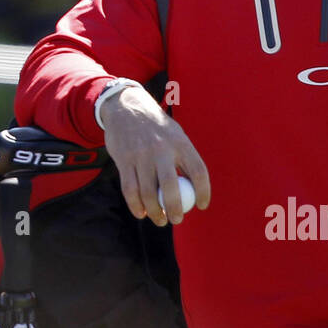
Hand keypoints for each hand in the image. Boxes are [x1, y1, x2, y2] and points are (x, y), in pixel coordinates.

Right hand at [101, 85, 209, 226]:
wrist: (125, 107)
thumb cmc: (156, 128)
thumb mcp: (175, 135)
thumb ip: (185, 159)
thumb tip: (194, 191)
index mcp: (180, 142)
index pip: (198, 171)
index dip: (203, 192)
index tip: (201, 206)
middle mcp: (161, 148)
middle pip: (172, 187)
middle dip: (175, 209)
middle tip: (176, 219)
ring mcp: (141, 154)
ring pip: (148, 193)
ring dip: (155, 212)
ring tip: (160, 220)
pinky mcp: (124, 160)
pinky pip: (130, 190)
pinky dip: (136, 206)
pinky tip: (141, 213)